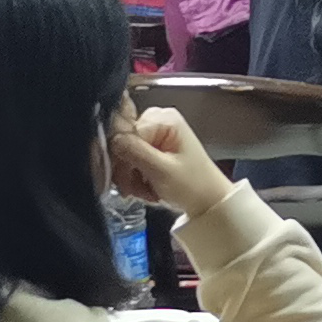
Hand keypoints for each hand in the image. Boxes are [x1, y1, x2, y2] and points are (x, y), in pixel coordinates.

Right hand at [109, 102, 234, 215]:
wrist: (209, 202)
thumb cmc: (195, 186)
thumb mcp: (161, 170)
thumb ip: (135, 151)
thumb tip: (112, 139)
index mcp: (164, 119)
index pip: (123, 133)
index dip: (120, 158)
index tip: (125, 179)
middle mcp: (158, 121)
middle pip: (121, 143)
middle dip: (126, 171)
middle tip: (136, 189)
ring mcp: (155, 135)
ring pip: (122, 155)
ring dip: (130, 178)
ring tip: (147, 191)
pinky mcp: (152, 149)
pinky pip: (129, 161)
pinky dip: (135, 178)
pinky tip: (147, 188)